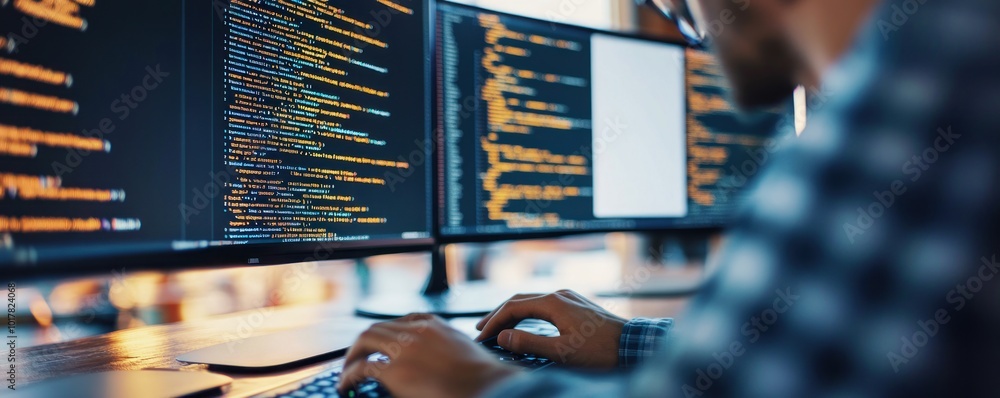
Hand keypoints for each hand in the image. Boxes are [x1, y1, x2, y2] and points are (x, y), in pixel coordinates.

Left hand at [338, 314, 520, 397]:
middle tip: (354, 360)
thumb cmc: (485, 378)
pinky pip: (362, 368)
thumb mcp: (464, 351)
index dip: (385, 334)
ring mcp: (404, 349)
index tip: (380, 346)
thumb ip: (445, 348)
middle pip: (376, 328)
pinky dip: (349, 376)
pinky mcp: (396, 371)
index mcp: (434, 326)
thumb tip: (436, 362)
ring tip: (346, 374)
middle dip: (361, 344)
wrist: (490, 387)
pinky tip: (347, 386)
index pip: (401, 321)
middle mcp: (416, 331)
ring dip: (350, 357)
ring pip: (364, 341)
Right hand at [475, 290, 626, 368]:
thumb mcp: (561, 351)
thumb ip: (529, 342)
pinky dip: (529, 314)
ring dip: (514, 314)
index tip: (481, 337)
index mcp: (553, 302)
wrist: (633, 344)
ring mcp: (570, 297)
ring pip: (533, 301)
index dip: (494, 322)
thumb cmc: (600, 350)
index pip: (513, 307)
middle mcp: (560, 294)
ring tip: (499, 327)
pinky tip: (526, 324)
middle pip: (520, 300)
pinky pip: (545, 305)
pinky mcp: (577, 305)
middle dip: (499, 315)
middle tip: (481, 330)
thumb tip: (503, 336)